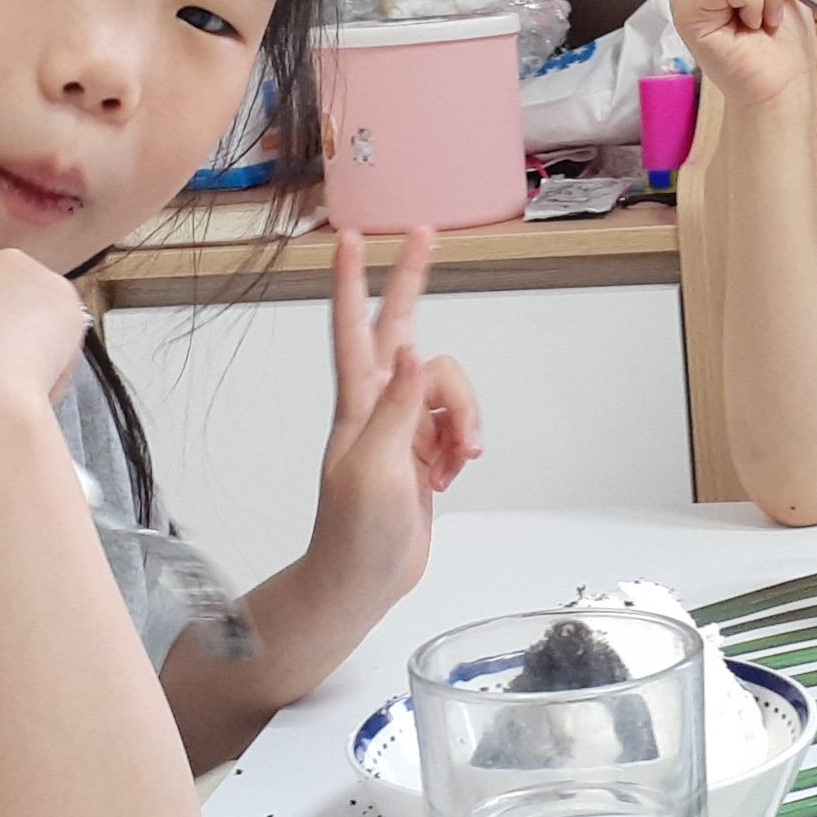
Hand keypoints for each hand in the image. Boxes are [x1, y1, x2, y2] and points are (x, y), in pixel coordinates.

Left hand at [309, 230, 480, 613]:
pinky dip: (464, 446)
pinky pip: (458, 425)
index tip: (350, 236)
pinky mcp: (423, 451)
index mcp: (358, 403)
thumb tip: (415, 356)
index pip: (353, 329)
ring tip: (457, 461)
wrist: (363, 581)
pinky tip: (450, 476)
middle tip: (426, 235)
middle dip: (412, 282)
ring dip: (466, 418)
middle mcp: (379, 405)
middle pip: (404, 329)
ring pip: (449, 387)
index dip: (352, 281)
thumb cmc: (355, 532)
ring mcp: (403, 427)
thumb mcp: (376, 470)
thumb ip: (398, 411)